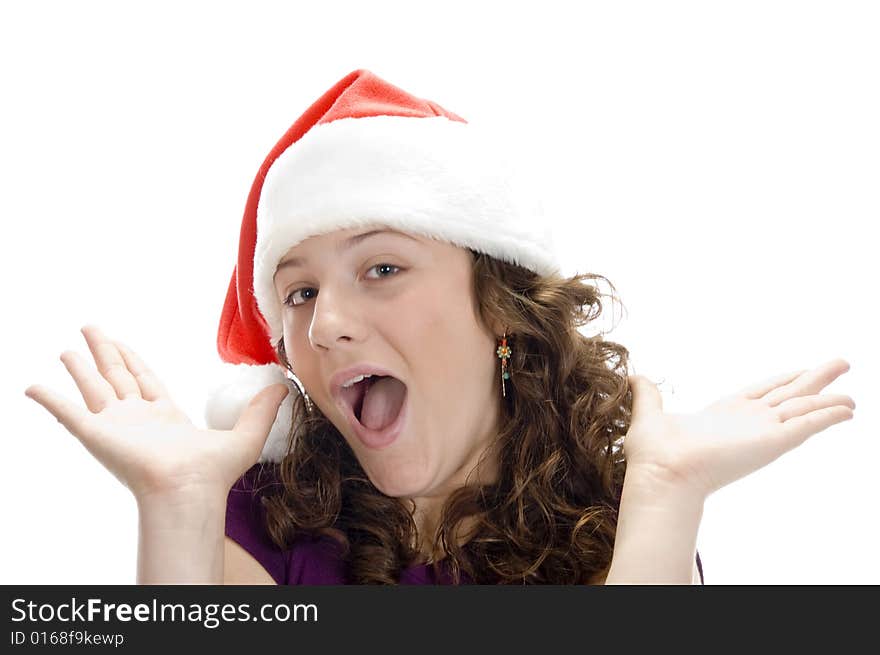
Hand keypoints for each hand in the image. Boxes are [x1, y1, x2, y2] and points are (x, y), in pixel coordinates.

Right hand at [24, 325, 288, 501]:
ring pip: (93, 387)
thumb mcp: (246, 433)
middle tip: (91, 327)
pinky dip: (49, 399)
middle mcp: (136, 419)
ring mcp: (115, 425)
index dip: (133, 360)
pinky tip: (32, 386)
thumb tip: (285, 386)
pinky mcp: (96, 433)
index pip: (144, 381)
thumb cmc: (214, 472)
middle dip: (105, 352)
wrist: (189, 489)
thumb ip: (263, 409)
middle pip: (116, 376)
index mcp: (164, 417)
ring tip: (68, 348)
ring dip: (79, 367)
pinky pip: (66, 412)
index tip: (122, 343)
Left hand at [622, 358, 855, 498]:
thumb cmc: (654, 454)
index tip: (800, 370)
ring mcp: (763, 431)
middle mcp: (748, 421)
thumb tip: (634, 376)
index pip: (761, 392)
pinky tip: (848, 408)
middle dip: (814, 379)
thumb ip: (648, 394)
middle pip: (790, 394)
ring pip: (804, 408)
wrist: (662, 474)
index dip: (782, 380)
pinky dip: (829, 415)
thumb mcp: (650, 414)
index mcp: (724, 414)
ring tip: (853, 393)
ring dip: (829, 399)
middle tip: (841, 364)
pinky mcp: (773, 441)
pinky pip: (808, 424)